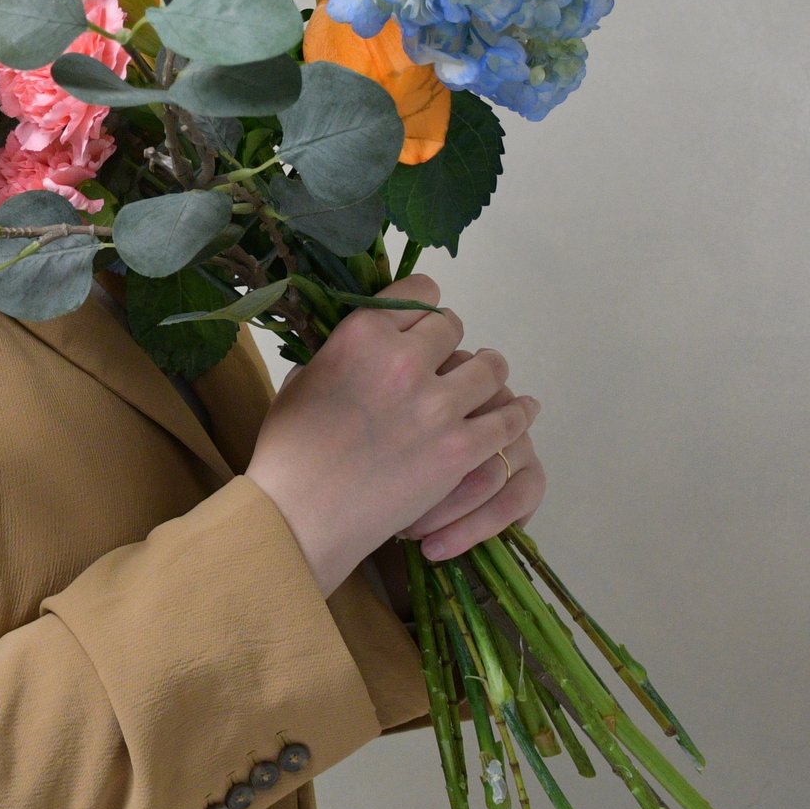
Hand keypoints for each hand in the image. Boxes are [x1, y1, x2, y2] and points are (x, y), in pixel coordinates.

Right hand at [244, 273, 539, 594]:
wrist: (300, 515)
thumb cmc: (289, 449)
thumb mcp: (303, 379)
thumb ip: (340, 353)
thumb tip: (360, 347)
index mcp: (362, 334)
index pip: (419, 293)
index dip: (420, 309)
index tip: (419, 326)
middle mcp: (405, 359)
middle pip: (453, 327)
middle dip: (447, 342)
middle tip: (442, 363)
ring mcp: (437, 405)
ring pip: (489, 368)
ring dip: (486, 371)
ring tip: (484, 380)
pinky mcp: (459, 448)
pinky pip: (505, 419)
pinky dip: (515, 413)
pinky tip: (520, 409)